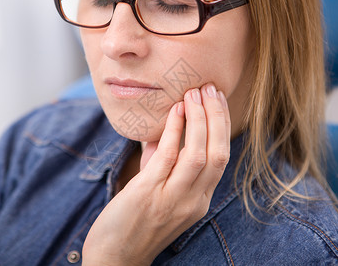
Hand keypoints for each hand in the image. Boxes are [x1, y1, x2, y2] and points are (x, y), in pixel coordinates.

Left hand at [82, 83, 230, 265]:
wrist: (115, 258)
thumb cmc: (135, 223)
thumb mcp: (159, 193)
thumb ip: (164, 164)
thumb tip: (166, 132)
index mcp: (199, 200)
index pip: (221, 157)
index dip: (222, 126)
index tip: (218, 99)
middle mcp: (193, 201)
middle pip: (217, 154)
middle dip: (217, 118)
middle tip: (210, 88)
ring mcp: (172, 199)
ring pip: (198, 155)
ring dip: (199, 121)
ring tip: (195, 93)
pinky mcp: (148, 195)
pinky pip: (168, 159)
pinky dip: (174, 132)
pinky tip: (176, 111)